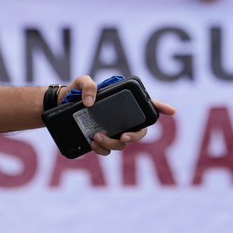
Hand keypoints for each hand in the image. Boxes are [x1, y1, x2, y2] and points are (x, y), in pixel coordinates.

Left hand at [62, 76, 176, 155]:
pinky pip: (108, 150)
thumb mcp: (81, 82)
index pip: (147, 105)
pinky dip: (102, 150)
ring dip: (113, 143)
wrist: (59, 107)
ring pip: (122, 143)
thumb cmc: (75, 92)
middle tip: (123, 136)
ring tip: (96, 137)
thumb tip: (91, 103)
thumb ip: (87, 86)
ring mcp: (112, 130)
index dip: (161, 108)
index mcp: (122, 102)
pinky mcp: (101, 140)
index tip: (172, 111)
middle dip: (135, 136)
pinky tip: (92, 143)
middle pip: (139, 131)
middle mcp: (121, 118)